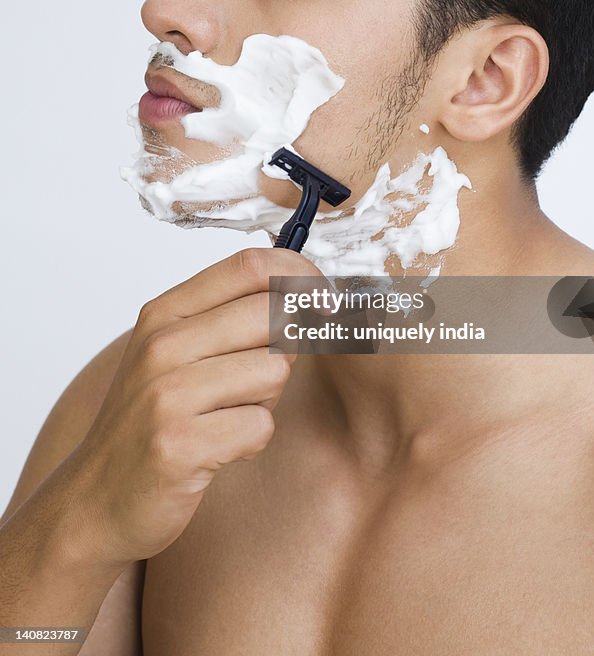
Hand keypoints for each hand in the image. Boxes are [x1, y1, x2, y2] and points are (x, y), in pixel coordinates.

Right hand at [68, 246, 321, 564]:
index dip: (302, 276)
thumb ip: (232, 317)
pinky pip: (260, 426)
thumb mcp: (177, 354)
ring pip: (274, 371)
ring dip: (265, 401)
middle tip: (257, 381)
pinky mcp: (179, 444)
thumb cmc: (150, 422)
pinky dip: (250, 441)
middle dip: (288, 347)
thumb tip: (309, 294)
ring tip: (225, 417)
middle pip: (271, 313)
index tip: (326, 300)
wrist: (94, 500)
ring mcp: (167, 394)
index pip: (250, 266)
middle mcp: (162, 345)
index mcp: (164, 313)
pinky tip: (217, 449)